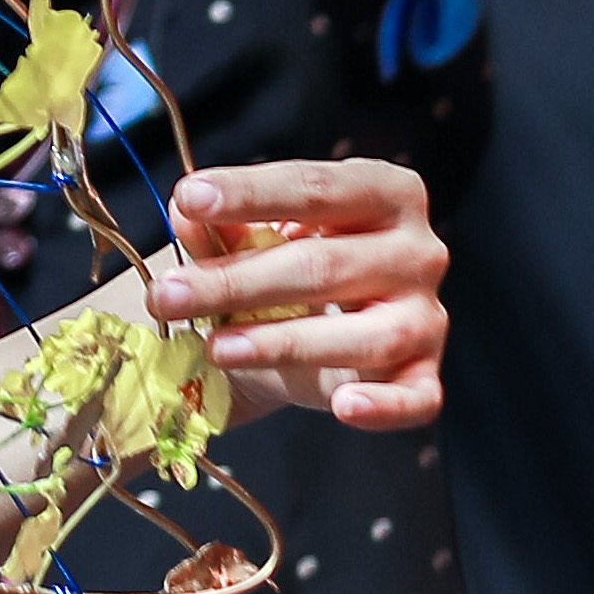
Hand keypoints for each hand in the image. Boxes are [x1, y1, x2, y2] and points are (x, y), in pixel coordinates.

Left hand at [144, 155, 446, 424]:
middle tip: (167, 295)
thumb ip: (222, 227)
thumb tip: (185, 212)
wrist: (314, 337)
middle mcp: (418, 250)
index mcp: (383, 192)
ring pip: (365, 335)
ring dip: (284, 343)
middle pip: (325, 264)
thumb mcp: (251, 242)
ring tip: (218, 347)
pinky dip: (384, 407)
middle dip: (238, 280)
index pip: (315, 187)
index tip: (190, 198)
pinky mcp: (425, 374)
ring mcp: (427, 315)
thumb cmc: (290, 270)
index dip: (250, 192)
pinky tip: (343, 406)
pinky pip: (416, 397)